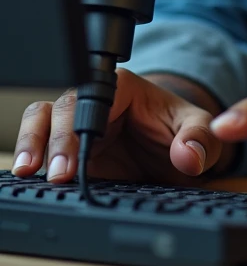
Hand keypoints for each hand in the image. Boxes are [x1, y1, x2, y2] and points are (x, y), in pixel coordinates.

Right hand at [11, 68, 234, 185]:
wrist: (172, 150)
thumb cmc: (178, 130)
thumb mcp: (198, 129)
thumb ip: (199, 137)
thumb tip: (189, 155)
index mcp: (122, 87)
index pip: (95, 91)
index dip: (83, 117)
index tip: (82, 151)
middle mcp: (94, 102)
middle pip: (63, 106)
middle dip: (56, 138)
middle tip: (58, 173)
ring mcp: (77, 126)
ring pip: (42, 119)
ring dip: (33, 141)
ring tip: (28, 169)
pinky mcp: (68, 151)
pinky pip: (42, 148)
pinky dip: (34, 158)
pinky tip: (30, 178)